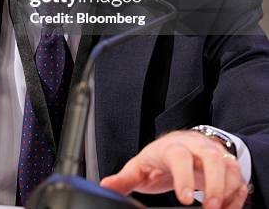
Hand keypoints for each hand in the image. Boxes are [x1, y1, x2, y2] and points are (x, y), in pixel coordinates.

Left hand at [100, 130, 247, 207]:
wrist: (179, 142)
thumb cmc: (159, 157)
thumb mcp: (140, 166)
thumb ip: (124, 178)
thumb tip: (105, 185)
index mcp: (171, 147)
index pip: (179, 155)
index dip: (184, 176)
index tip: (185, 200)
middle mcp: (194, 146)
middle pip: (210, 157)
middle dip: (214, 184)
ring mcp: (212, 152)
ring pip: (228, 164)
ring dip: (228, 189)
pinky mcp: (225, 161)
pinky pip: (238, 174)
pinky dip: (237, 192)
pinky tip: (228, 206)